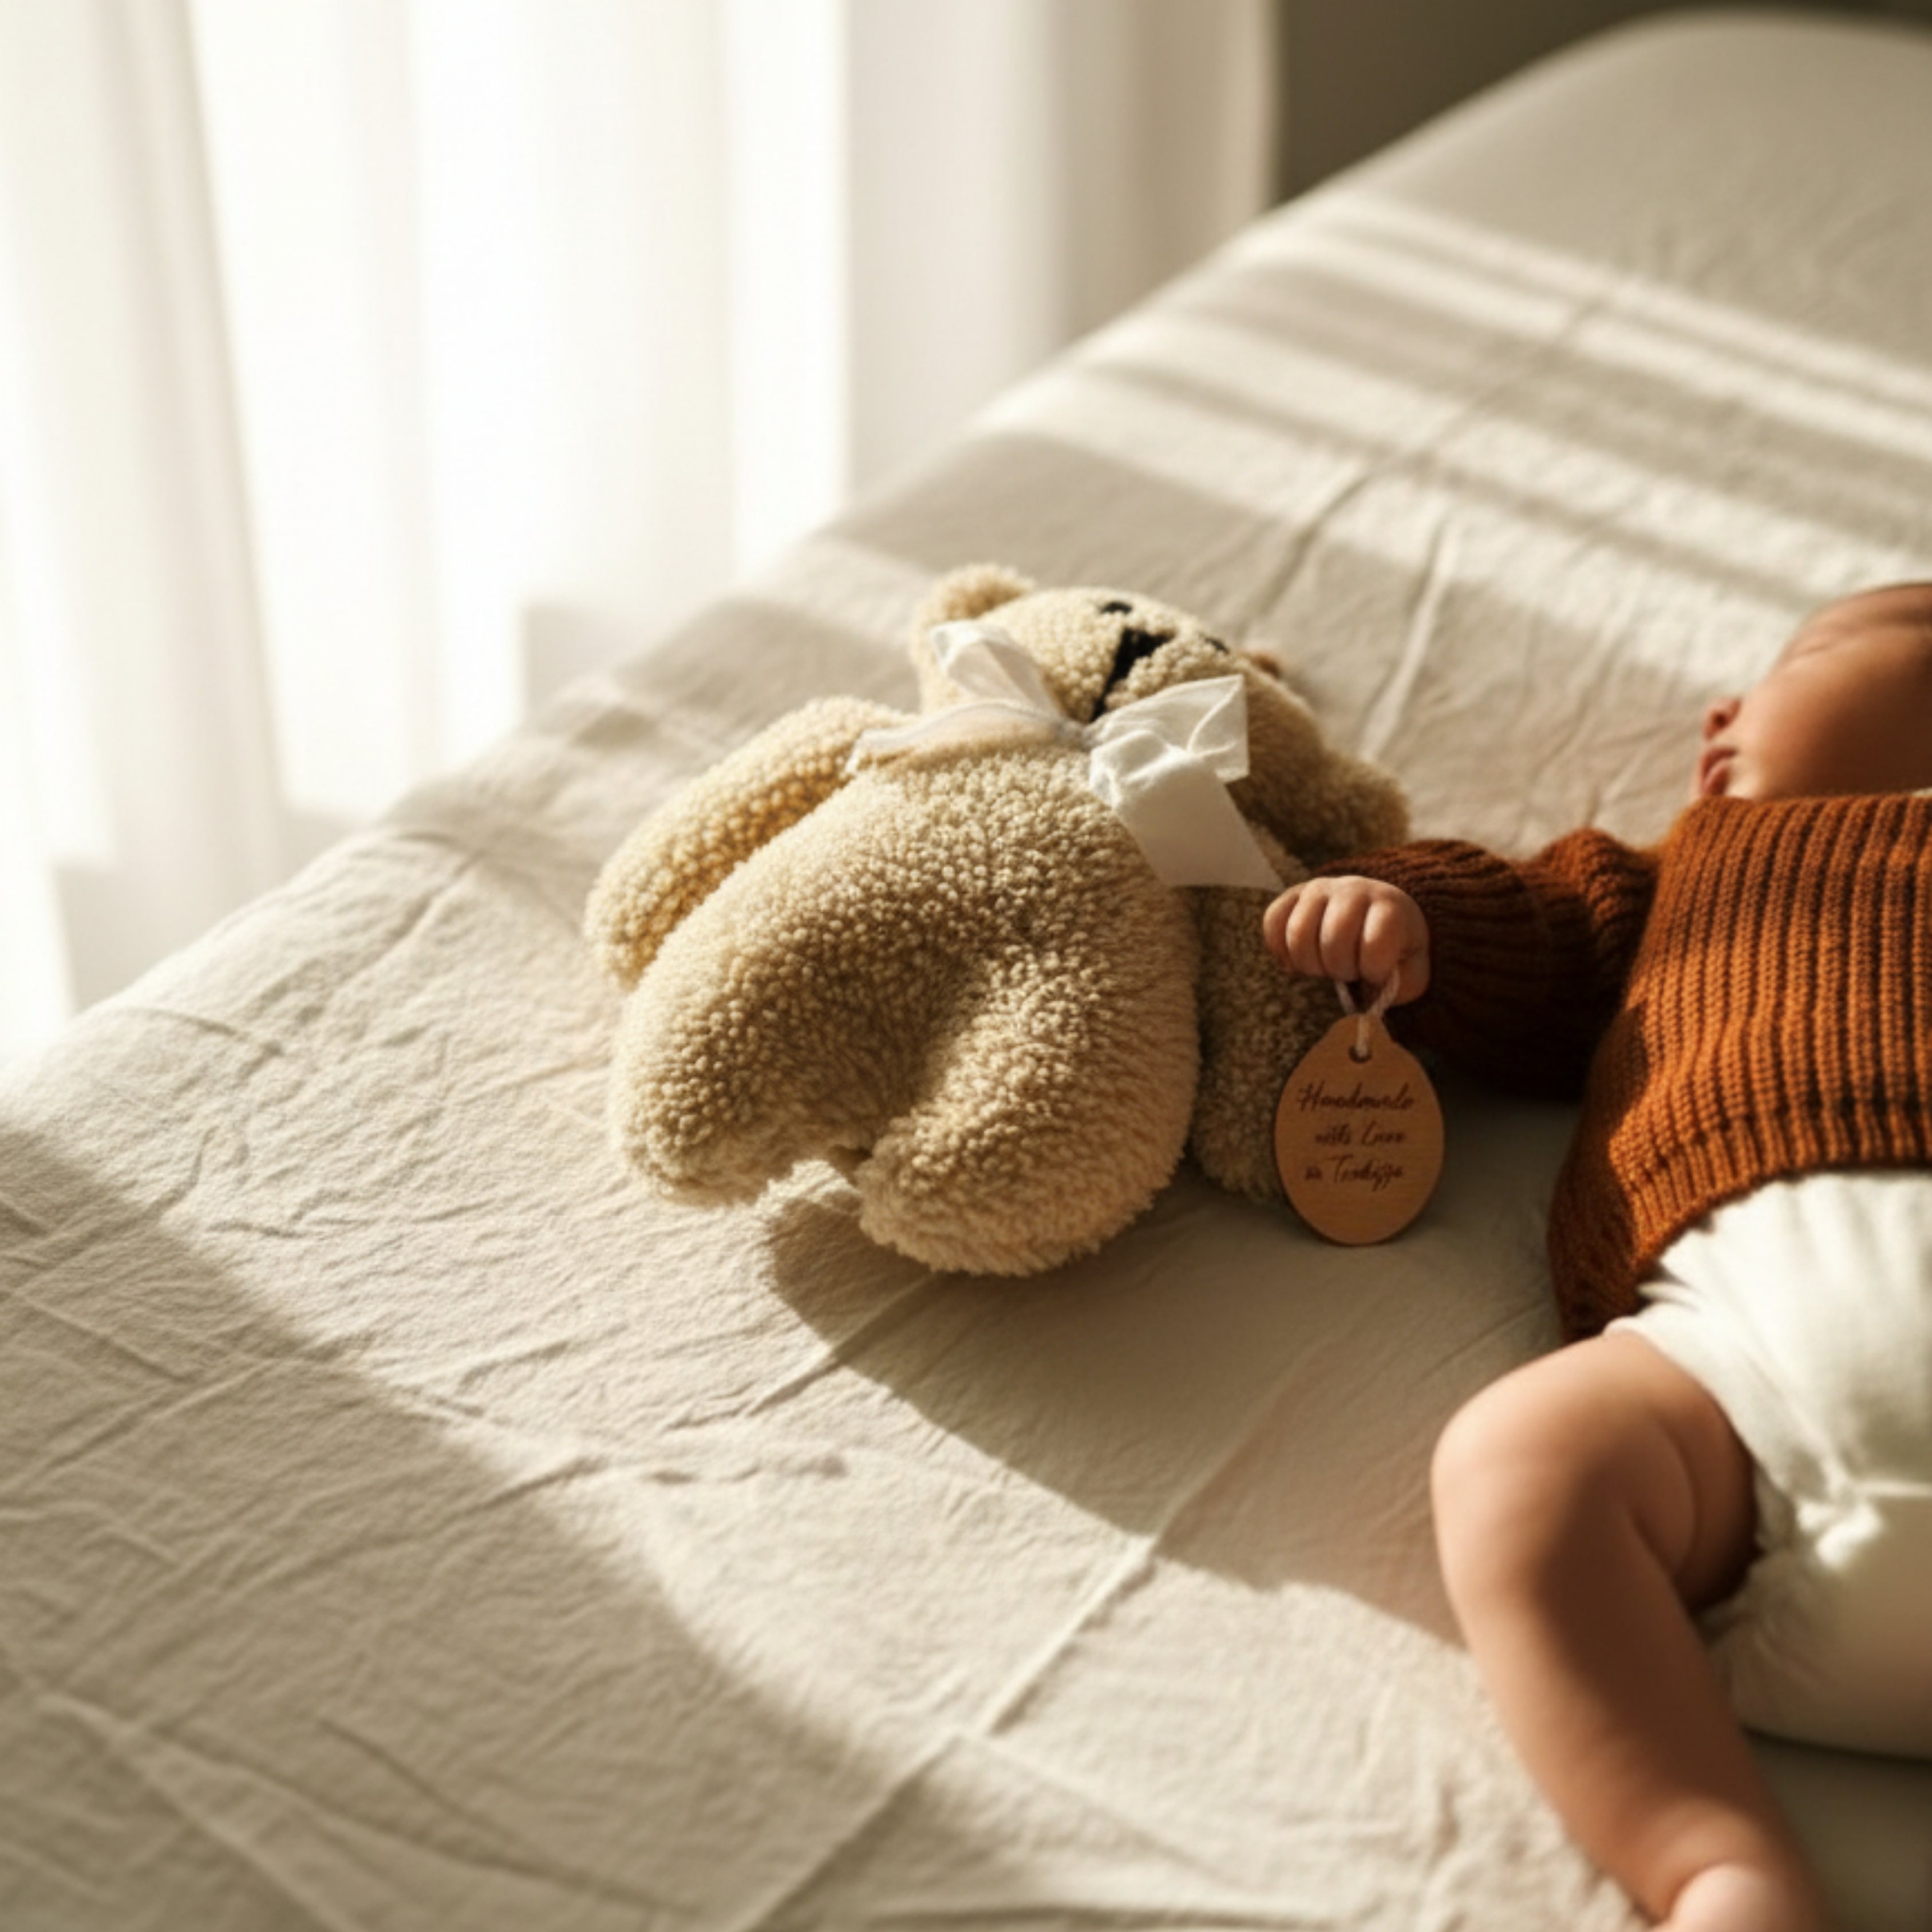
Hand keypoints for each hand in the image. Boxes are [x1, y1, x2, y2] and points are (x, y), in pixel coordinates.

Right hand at [1263, 876, 1429, 1003]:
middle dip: (1339, 969)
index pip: (1375, 944)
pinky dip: (1280, 949)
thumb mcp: (1412, 970)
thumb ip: (1402, 983)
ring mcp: (1320, 888)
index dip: (1373, 971)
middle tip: (1348, 972)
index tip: (1376, 974)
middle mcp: (1353, 889)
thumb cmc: (1394, 949)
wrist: (1377, 913)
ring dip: (1309, 963)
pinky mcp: (1292, 894)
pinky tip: (1298, 959)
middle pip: (1333, 940)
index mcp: (1390, 906)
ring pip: (1298, 933)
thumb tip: (1374, 987)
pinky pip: (1272, 921)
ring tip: (1324, 966)